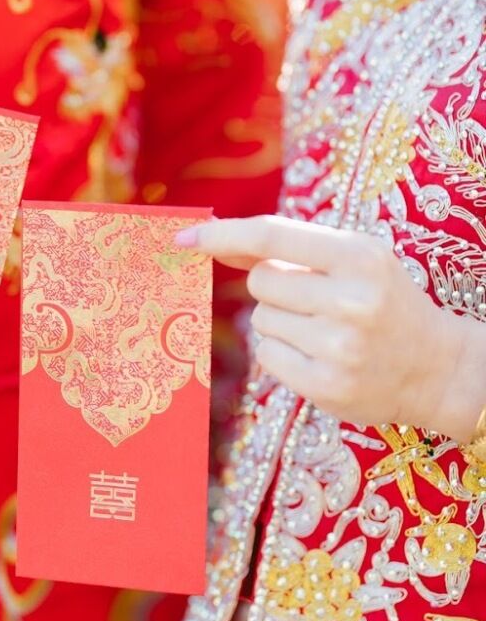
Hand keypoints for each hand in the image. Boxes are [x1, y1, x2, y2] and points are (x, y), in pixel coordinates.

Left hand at [176, 216, 485, 442]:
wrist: (436, 368)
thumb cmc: (385, 303)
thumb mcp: (356, 260)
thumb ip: (292, 247)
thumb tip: (218, 239)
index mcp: (360, 257)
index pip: (272, 235)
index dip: (221, 233)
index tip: (184, 236)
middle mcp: (350, 301)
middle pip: (260, 281)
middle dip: (274, 287)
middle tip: (314, 300)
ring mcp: (337, 347)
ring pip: (260, 320)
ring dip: (279, 322)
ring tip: (324, 329)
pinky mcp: (325, 386)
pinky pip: (266, 356)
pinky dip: (281, 352)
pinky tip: (317, 355)